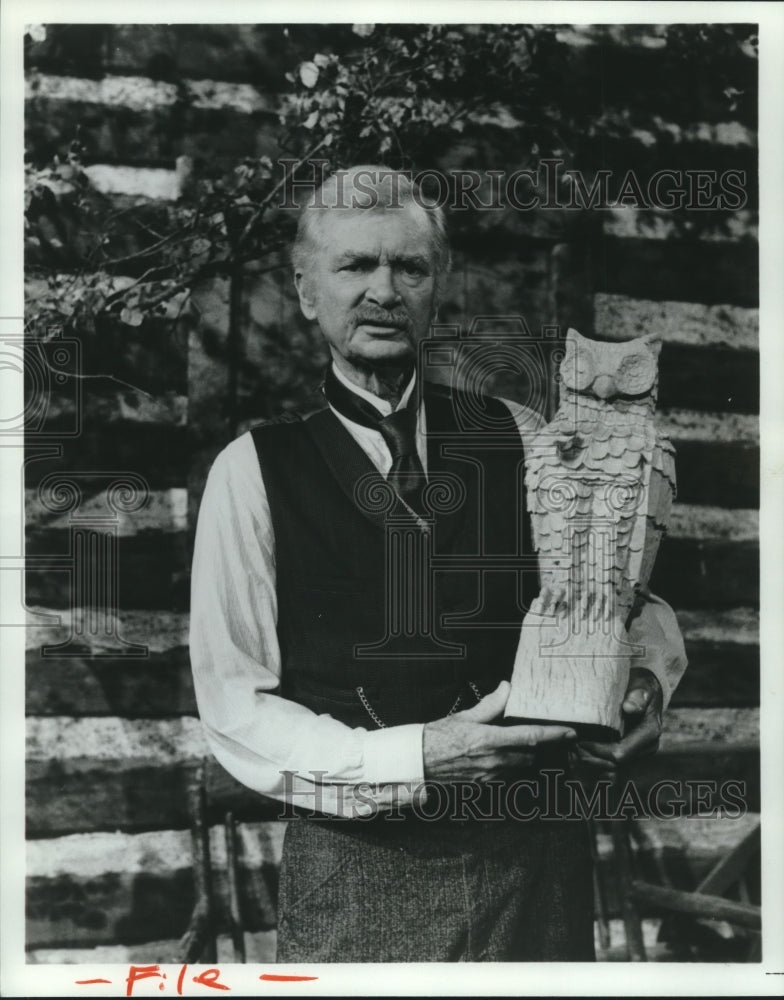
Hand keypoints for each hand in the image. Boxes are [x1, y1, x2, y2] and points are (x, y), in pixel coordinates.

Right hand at [423, 680, 576, 782]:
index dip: (554, 735)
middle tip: (549, 736)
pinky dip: (513, 766)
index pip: (531, 737)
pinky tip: (506, 757)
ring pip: (522, 767)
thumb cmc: (438, 737)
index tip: (571, 732)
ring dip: (527, 757)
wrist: (419, 762)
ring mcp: (490, 776)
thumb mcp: (465, 716)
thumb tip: (507, 689)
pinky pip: (509, 776)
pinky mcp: (485, 786)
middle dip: (540, 746)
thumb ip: (491, 705)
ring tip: (525, 745)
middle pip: (531, 755)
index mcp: (490, 740)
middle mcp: (494, 761)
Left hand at [575, 667, 662, 772]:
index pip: (620, 754)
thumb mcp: (642, 686)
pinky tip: (576, 754)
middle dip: (589, 758)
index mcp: (649, 734)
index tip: (579, 740)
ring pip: (608, 771)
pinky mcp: (627, 755)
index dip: (597, 751)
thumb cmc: (641, 687)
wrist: (646, 692)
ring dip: (588, 763)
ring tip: (570, 750)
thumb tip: (629, 707)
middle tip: (569, 746)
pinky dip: (591, 763)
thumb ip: (638, 695)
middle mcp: (644, 749)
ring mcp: (636, 754)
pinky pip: (608, 768)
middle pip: (612, 766)